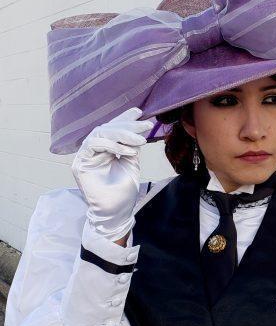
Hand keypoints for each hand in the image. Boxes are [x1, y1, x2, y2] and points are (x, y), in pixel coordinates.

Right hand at [71, 107, 153, 240]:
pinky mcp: (80, 163)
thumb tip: (137, 129)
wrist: (116, 212)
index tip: (140, 112)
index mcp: (105, 149)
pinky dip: (112, 145)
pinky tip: (128, 150)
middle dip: (127, 124)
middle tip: (145, 125)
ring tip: (140, 139)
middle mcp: (93, 149)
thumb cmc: (123, 191)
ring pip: (100, 133)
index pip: (112, 128)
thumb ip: (131, 146)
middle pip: (107, 128)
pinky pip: (93, 145)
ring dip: (122, 133)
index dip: (124, 118)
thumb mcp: (131, 163)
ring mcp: (85, 156)